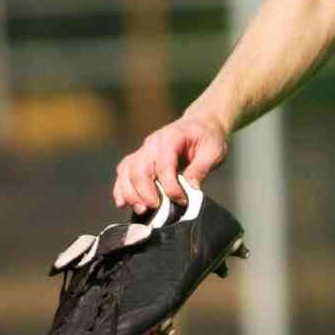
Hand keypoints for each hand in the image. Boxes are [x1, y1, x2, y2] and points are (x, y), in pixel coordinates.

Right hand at [113, 113, 227, 213]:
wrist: (201, 124)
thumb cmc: (208, 138)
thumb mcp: (214, 151)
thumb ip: (201, 169)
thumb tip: (191, 189)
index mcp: (171, 137)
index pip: (164, 164)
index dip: (170, 186)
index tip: (181, 201)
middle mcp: (152, 142)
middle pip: (139, 168)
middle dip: (145, 192)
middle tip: (156, 208)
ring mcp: (144, 150)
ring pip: (127, 170)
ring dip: (130, 192)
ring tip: (141, 210)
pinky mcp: (140, 158)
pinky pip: (124, 171)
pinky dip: (120, 187)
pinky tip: (122, 203)